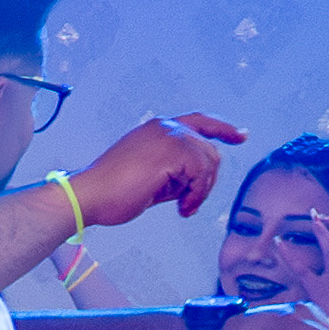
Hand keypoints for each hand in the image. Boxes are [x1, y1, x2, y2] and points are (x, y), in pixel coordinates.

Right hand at [66, 111, 247, 228]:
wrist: (88, 195)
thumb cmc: (110, 192)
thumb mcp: (152, 176)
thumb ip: (176, 171)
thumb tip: (197, 183)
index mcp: (157, 129)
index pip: (200, 121)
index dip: (223, 129)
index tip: (240, 136)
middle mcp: (165, 126)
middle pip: (210, 149)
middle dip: (207, 180)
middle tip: (191, 202)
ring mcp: (169, 136)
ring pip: (209, 161)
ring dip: (201, 190)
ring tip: (184, 207)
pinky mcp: (172, 151)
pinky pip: (201, 174)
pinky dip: (196, 195)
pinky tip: (182, 208)